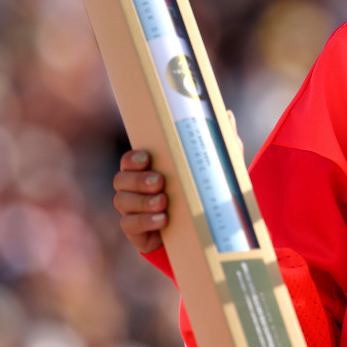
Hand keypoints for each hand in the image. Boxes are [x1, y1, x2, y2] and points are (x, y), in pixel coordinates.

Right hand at [111, 111, 241, 253]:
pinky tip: (162, 220)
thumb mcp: (217, 167)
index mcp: (149, 169)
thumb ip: (221, 143)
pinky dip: (144, 221)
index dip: (133, 159)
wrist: (206, 230)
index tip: (147, 158)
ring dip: (142, 201)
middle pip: (121, 179)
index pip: (130, 160)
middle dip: (137, 179)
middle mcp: (135, 188)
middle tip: (159, 181)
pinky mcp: (137, 232)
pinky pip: (129, 225)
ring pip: (122, 201)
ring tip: (163, 202)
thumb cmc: (206, 191)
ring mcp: (134, 210)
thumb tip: (226, 114)